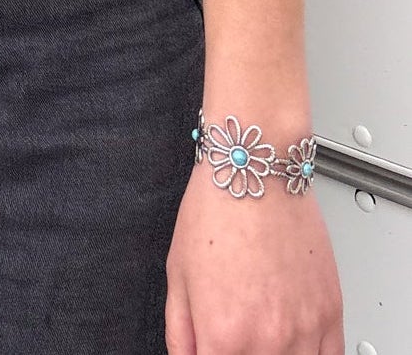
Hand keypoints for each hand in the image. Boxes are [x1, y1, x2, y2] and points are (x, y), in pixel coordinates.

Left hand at [166, 158, 343, 352]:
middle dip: (242, 354)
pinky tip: (295, 343)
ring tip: (263, 332)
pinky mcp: (331, 313)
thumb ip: (180, 330)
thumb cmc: (215, 211)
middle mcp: (266, 340)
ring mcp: (303, 330)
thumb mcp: (178, 273)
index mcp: (222, 335)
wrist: (256, 170)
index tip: (212, 347)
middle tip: (236, 333)